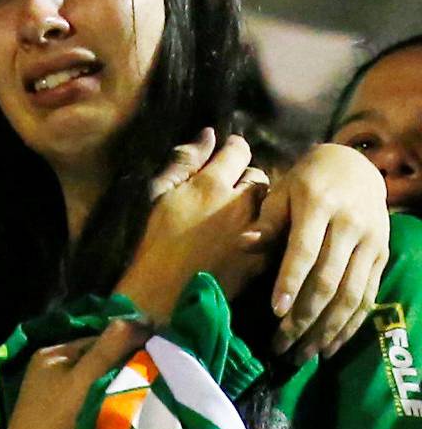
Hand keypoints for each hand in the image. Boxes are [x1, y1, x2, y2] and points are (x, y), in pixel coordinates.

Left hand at [3, 317, 151, 428]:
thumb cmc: (59, 416)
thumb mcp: (86, 377)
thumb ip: (109, 347)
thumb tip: (138, 318)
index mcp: (49, 355)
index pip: (95, 342)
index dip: (124, 346)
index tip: (152, 355)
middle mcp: (43, 373)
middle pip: (91, 365)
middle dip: (118, 369)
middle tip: (150, 380)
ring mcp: (46, 400)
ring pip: (89, 387)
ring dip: (111, 391)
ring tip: (139, 401)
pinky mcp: (52, 425)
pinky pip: (84, 408)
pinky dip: (101, 409)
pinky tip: (118, 420)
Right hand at [116, 133, 274, 324]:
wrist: (165, 293)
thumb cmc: (153, 240)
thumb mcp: (159, 193)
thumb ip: (185, 161)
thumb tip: (208, 134)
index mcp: (211, 183)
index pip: (238, 150)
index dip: (234, 148)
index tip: (229, 152)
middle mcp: (239, 203)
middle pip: (259, 176)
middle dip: (249, 177)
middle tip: (235, 188)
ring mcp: (254, 232)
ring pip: (272, 205)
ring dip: (261, 204)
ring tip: (246, 212)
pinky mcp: (262, 259)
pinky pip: (274, 234)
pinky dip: (267, 231)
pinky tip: (253, 237)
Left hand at [262, 142, 389, 362]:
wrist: (356, 167)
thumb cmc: (307, 179)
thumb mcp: (282, 189)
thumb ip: (267, 219)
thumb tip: (245, 244)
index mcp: (318, 205)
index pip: (304, 250)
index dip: (290, 282)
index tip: (275, 312)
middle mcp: (349, 226)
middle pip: (328, 280)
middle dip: (305, 317)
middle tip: (281, 346)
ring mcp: (370, 244)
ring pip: (351, 296)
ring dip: (327, 330)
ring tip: (303, 354)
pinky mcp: (382, 258)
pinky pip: (367, 298)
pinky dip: (350, 325)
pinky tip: (330, 346)